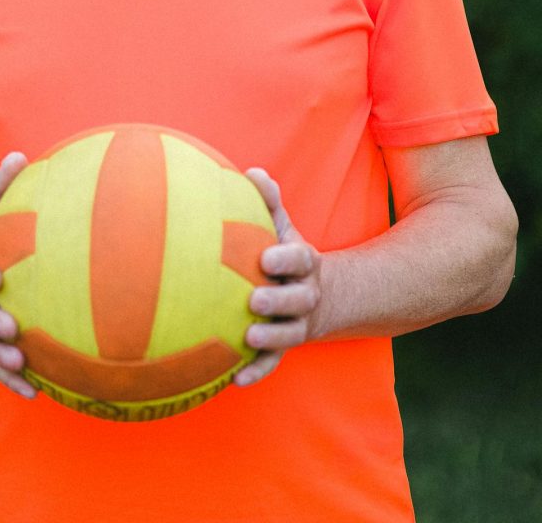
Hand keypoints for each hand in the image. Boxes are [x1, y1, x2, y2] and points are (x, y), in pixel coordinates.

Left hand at [234, 167, 321, 386]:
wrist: (318, 294)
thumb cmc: (284, 252)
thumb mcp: (282, 227)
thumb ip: (269, 202)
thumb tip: (254, 172)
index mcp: (304, 264)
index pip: (300, 260)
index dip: (285, 259)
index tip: (265, 257)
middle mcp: (306, 296)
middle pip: (298, 300)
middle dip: (279, 301)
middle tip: (254, 300)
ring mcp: (298, 325)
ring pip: (290, 334)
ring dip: (271, 338)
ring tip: (248, 338)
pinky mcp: (285, 347)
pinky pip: (273, 363)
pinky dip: (257, 371)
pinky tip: (234, 381)